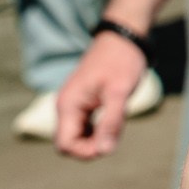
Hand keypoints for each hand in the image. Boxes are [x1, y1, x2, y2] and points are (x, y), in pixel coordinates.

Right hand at [55, 29, 151, 158]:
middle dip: (90, 146)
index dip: (85, 152)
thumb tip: (104, 152)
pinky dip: (97, 128)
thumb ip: (111, 122)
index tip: (109, 144)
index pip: (65, 145)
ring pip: (77, 135)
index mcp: (68, 105)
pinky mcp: (82, 102)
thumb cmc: (122, 60)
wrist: (124, 36)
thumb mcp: (120, 92)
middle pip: (69, 143)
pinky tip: (114, 118)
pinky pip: (84, 125)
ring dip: (95, 138)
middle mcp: (65, 106)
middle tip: (116, 133)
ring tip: (117, 122)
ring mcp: (72, 104)